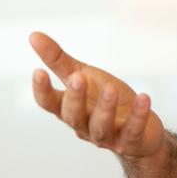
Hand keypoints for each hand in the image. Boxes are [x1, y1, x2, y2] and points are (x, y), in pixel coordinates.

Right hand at [30, 31, 164, 158]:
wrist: (140, 130)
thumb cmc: (105, 99)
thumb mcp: (83, 76)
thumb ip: (58, 60)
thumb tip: (33, 35)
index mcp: (69, 109)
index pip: (49, 104)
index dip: (41, 90)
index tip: (38, 71)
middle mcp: (84, 126)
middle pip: (73, 116)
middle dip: (75, 98)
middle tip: (77, 77)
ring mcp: (107, 137)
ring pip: (101, 127)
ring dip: (105, 108)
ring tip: (111, 88)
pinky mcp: (130, 142)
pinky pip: (132, 131)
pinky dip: (138, 115)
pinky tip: (144, 97)